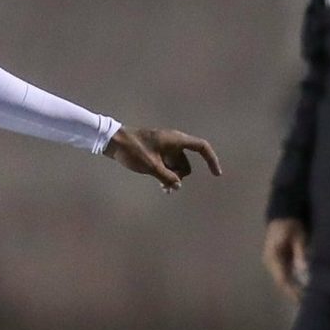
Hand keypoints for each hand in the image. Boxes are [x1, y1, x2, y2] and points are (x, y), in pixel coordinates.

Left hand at [103, 126, 223, 191]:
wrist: (113, 141)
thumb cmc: (132, 150)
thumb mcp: (151, 166)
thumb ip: (167, 177)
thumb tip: (178, 186)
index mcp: (176, 140)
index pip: (201, 147)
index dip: (211, 160)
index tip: (216, 174)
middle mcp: (173, 143)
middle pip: (186, 162)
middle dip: (181, 176)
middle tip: (167, 186)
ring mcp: (165, 148)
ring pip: (177, 166)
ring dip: (173, 178)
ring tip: (163, 189)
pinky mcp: (157, 153)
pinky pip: (168, 166)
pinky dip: (167, 175)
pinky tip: (162, 187)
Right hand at [263, 217, 308, 302]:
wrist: (282, 215)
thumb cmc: (290, 225)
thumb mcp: (298, 236)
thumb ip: (300, 252)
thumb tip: (302, 270)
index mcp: (273, 257)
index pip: (282, 279)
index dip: (291, 290)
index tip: (301, 300)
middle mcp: (270, 262)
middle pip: (281, 282)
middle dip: (292, 293)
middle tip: (305, 303)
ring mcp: (273, 262)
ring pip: (282, 280)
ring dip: (292, 288)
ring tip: (304, 298)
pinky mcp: (278, 261)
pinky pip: (284, 275)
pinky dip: (292, 282)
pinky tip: (301, 287)